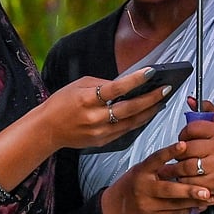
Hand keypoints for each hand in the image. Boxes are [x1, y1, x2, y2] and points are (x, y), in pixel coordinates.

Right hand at [40, 66, 169, 149]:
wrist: (47, 129)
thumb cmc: (62, 102)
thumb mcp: (79, 85)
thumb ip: (102, 84)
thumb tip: (126, 84)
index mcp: (87, 99)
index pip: (116, 88)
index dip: (135, 80)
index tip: (152, 72)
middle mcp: (95, 117)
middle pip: (130, 108)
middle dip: (151, 98)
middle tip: (166, 89)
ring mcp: (99, 132)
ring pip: (132, 122)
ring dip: (149, 111)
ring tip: (162, 101)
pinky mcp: (102, 141)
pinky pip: (125, 131)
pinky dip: (138, 122)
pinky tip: (147, 113)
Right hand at [100, 141, 213, 213]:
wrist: (117, 207)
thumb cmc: (134, 183)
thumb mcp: (142, 170)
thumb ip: (159, 164)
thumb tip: (185, 152)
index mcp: (142, 171)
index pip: (156, 159)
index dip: (169, 152)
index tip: (184, 145)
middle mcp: (144, 187)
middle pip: (169, 189)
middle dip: (189, 190)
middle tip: (207, 190)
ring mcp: (148, 204)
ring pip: (175, 204)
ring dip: (194, 202)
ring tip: (211, 198)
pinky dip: (189, 210)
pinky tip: (201, 207)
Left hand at [154, 98, 213, 202]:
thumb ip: (206, 112)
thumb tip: (191, 100)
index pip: (192, 128)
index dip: (183, 133)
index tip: (183, 139)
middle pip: (186, 148)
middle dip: (177, 152)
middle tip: (177, 155)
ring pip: (185, 166)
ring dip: (176, 168)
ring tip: (174, 167)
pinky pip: (188, 181)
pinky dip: (182, 180)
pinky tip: (184, 177)